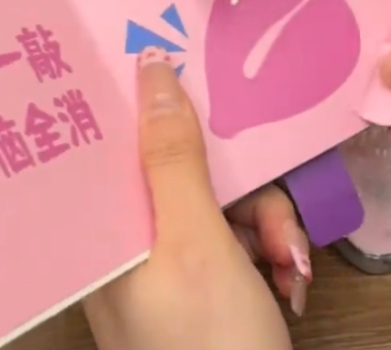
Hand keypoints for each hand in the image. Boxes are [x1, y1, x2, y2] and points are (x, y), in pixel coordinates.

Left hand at [83, 46, 311, 349]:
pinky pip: (235, 244)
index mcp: (99, 236)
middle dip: (244, 197)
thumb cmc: (211, 344)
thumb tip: (150, 69)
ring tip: (292, 270)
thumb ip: (174, 157)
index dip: (145, 107)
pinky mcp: (199, 291)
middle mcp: (124, 250)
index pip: (108, 146)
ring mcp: (163, 273)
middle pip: (180, 177)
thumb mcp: (195, 243)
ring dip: (268, 231)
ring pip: (218, 208)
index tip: (182, 68)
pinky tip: (290, 286)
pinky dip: (269, 258)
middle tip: (277, 229)